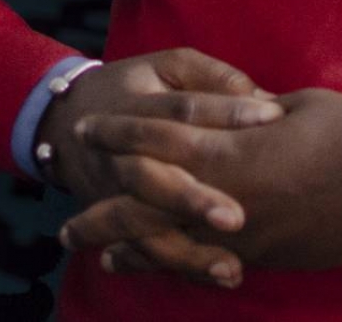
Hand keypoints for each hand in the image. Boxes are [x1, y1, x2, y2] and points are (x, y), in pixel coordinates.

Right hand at [38, 48, 284, 289]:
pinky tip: (216, 276)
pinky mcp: (117, 221)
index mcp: (135, 105)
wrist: (68, 122)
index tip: (273, 116)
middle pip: (152, 178)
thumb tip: (263, 96)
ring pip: (143, 226)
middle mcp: (119, 154)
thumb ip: (212, 76)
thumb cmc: (137, 88)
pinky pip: (146, 250)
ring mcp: (113, 193)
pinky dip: (178, 265)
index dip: (227, 111)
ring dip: (186, 250)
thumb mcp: (167, 65)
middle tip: (237, 217)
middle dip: (193, 200)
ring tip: (232, 266)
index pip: (182, 109)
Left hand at [65, 87, 341, 274]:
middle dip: (100, 202)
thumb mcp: (298, 106)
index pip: (159, 137)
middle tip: (64, 208)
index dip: (121, 132)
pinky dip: (158, 261)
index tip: (90, 128)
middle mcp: (225, 196)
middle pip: (143, 200)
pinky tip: (135, 263)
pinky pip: (195, 262)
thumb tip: (234, 108)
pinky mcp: (260, 255)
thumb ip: (254, 112)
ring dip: (118, 240)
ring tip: (83, 240)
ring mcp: (239, 232)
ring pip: (161, 241)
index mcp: (233, 147)